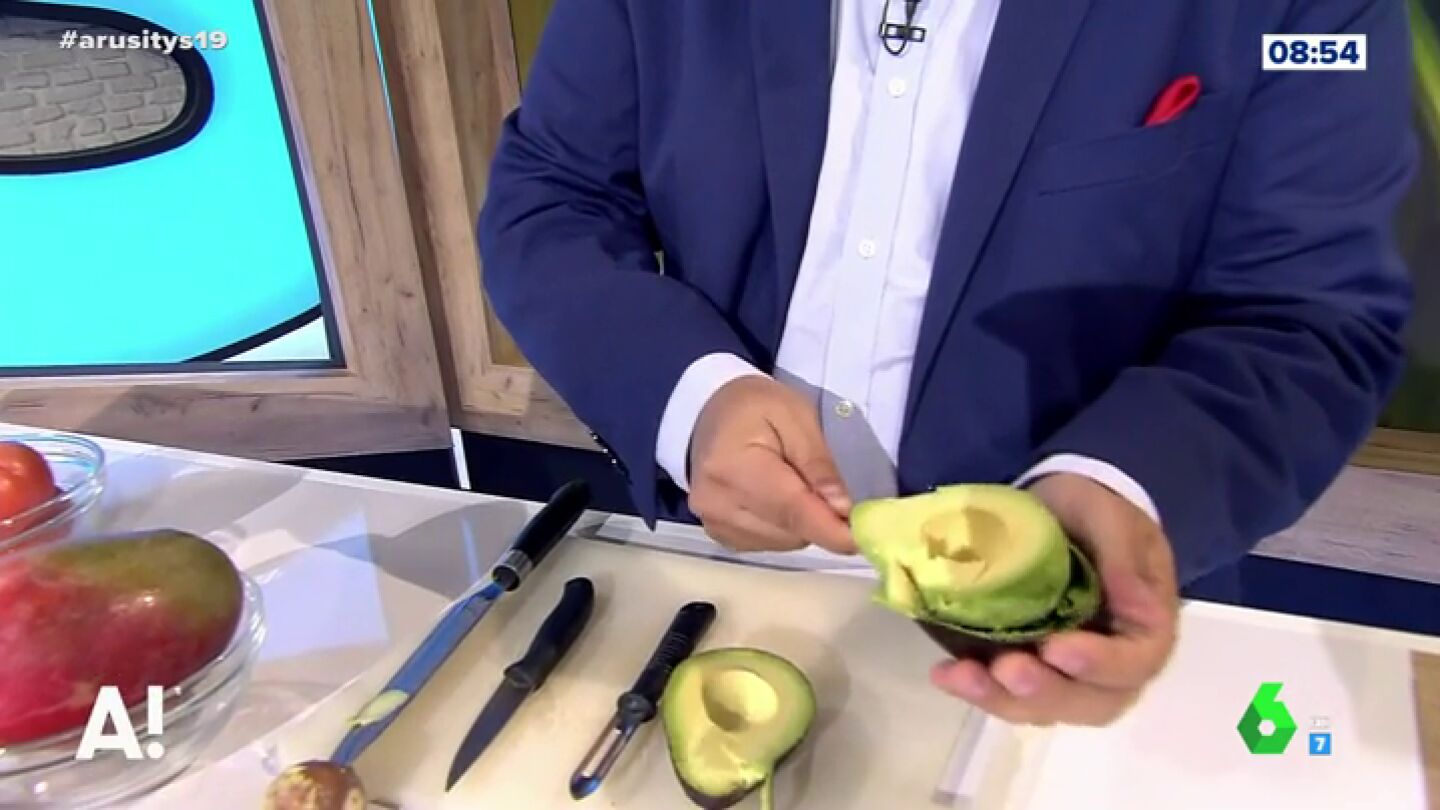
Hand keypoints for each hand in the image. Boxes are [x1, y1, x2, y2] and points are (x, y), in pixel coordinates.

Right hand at [687, 376, 855, 554]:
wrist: (707, 411)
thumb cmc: (754, 407)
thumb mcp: (796, 416)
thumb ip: (819, 463)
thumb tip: (843, 509)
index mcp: (733, 467)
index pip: (790, 510)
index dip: (830, 529)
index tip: (864, 538)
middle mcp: (717, 504)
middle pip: (789, 531)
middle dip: (820, 519)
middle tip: (833, 492)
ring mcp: (715, 523)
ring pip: (783, 542)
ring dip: (802, 524)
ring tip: (797, 485)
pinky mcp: (720, 535)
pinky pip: (768, 544)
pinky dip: (785, 528)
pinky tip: (779, 499)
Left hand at [931, 472, 1179, 725]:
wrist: (1054, 510)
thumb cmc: (1090, 512)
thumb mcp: (1107, 515)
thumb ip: (1122, 554)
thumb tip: (1134, 604)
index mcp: (1144, 629)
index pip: (1135, 663)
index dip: (1100, 665)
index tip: (1057, 648)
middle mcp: (1110, 664)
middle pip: (1089, 702)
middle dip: (1045, 692)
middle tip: (1006, 670)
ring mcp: (1065, 674)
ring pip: (1043, 707)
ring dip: (1001, 698)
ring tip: (960, 676)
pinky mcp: (1026, 669)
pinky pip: (1007, 695)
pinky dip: (977, 690)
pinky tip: (946, 674)